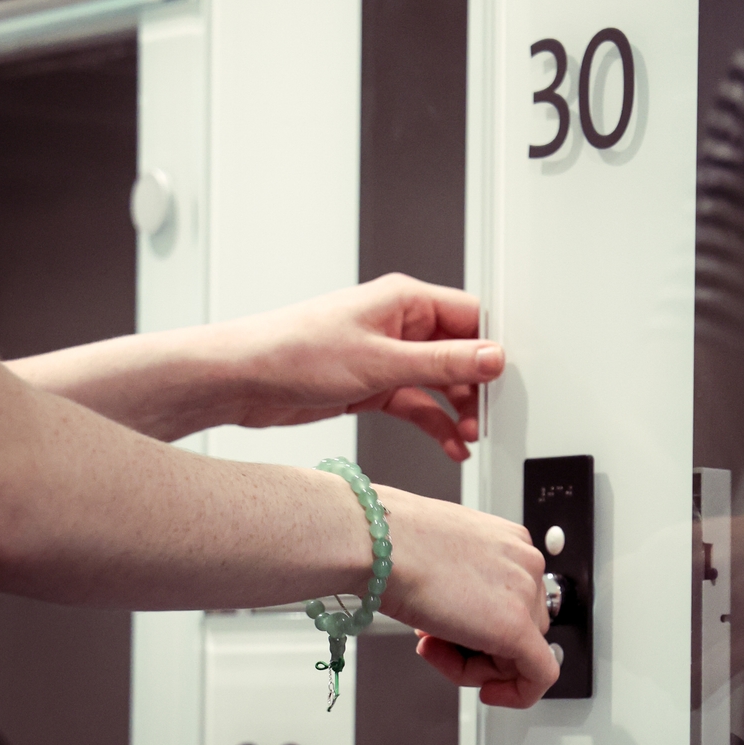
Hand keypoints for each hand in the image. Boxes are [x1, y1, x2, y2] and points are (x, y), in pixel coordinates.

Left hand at [214, 273, 503, 460]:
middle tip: (484, 416)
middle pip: (459, 353)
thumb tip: (492, 356)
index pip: (470, 316)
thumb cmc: (292, 351)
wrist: (239, 380)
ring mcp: (386, 355)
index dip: (491, 348)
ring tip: (467, 435)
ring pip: (439, 382)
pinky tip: (447, 443)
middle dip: (474, 387)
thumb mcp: (380, 361)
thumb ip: (442, 362)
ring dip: (456, 410)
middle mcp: (399, 324)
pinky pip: (416, 403)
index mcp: (404, 301)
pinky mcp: (372, 384)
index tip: (504, 380)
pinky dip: (433, 424)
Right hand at [376, 487, 559, 706]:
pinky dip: (517, 693)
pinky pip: (538, 675)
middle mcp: (527, 562)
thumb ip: (465, 581)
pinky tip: (487, 693)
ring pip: (521, 652)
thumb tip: (462, 611)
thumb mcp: (442, 557)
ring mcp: (525, 593)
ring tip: (431, 646)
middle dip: (477, 646)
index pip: (515, 599)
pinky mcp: (516, 628)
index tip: (457, 635)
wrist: (380, 547)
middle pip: (522, 626)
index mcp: (511, 541)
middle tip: (436, 644)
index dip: (481, 624)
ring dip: (474, 664)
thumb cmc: (395, 546)